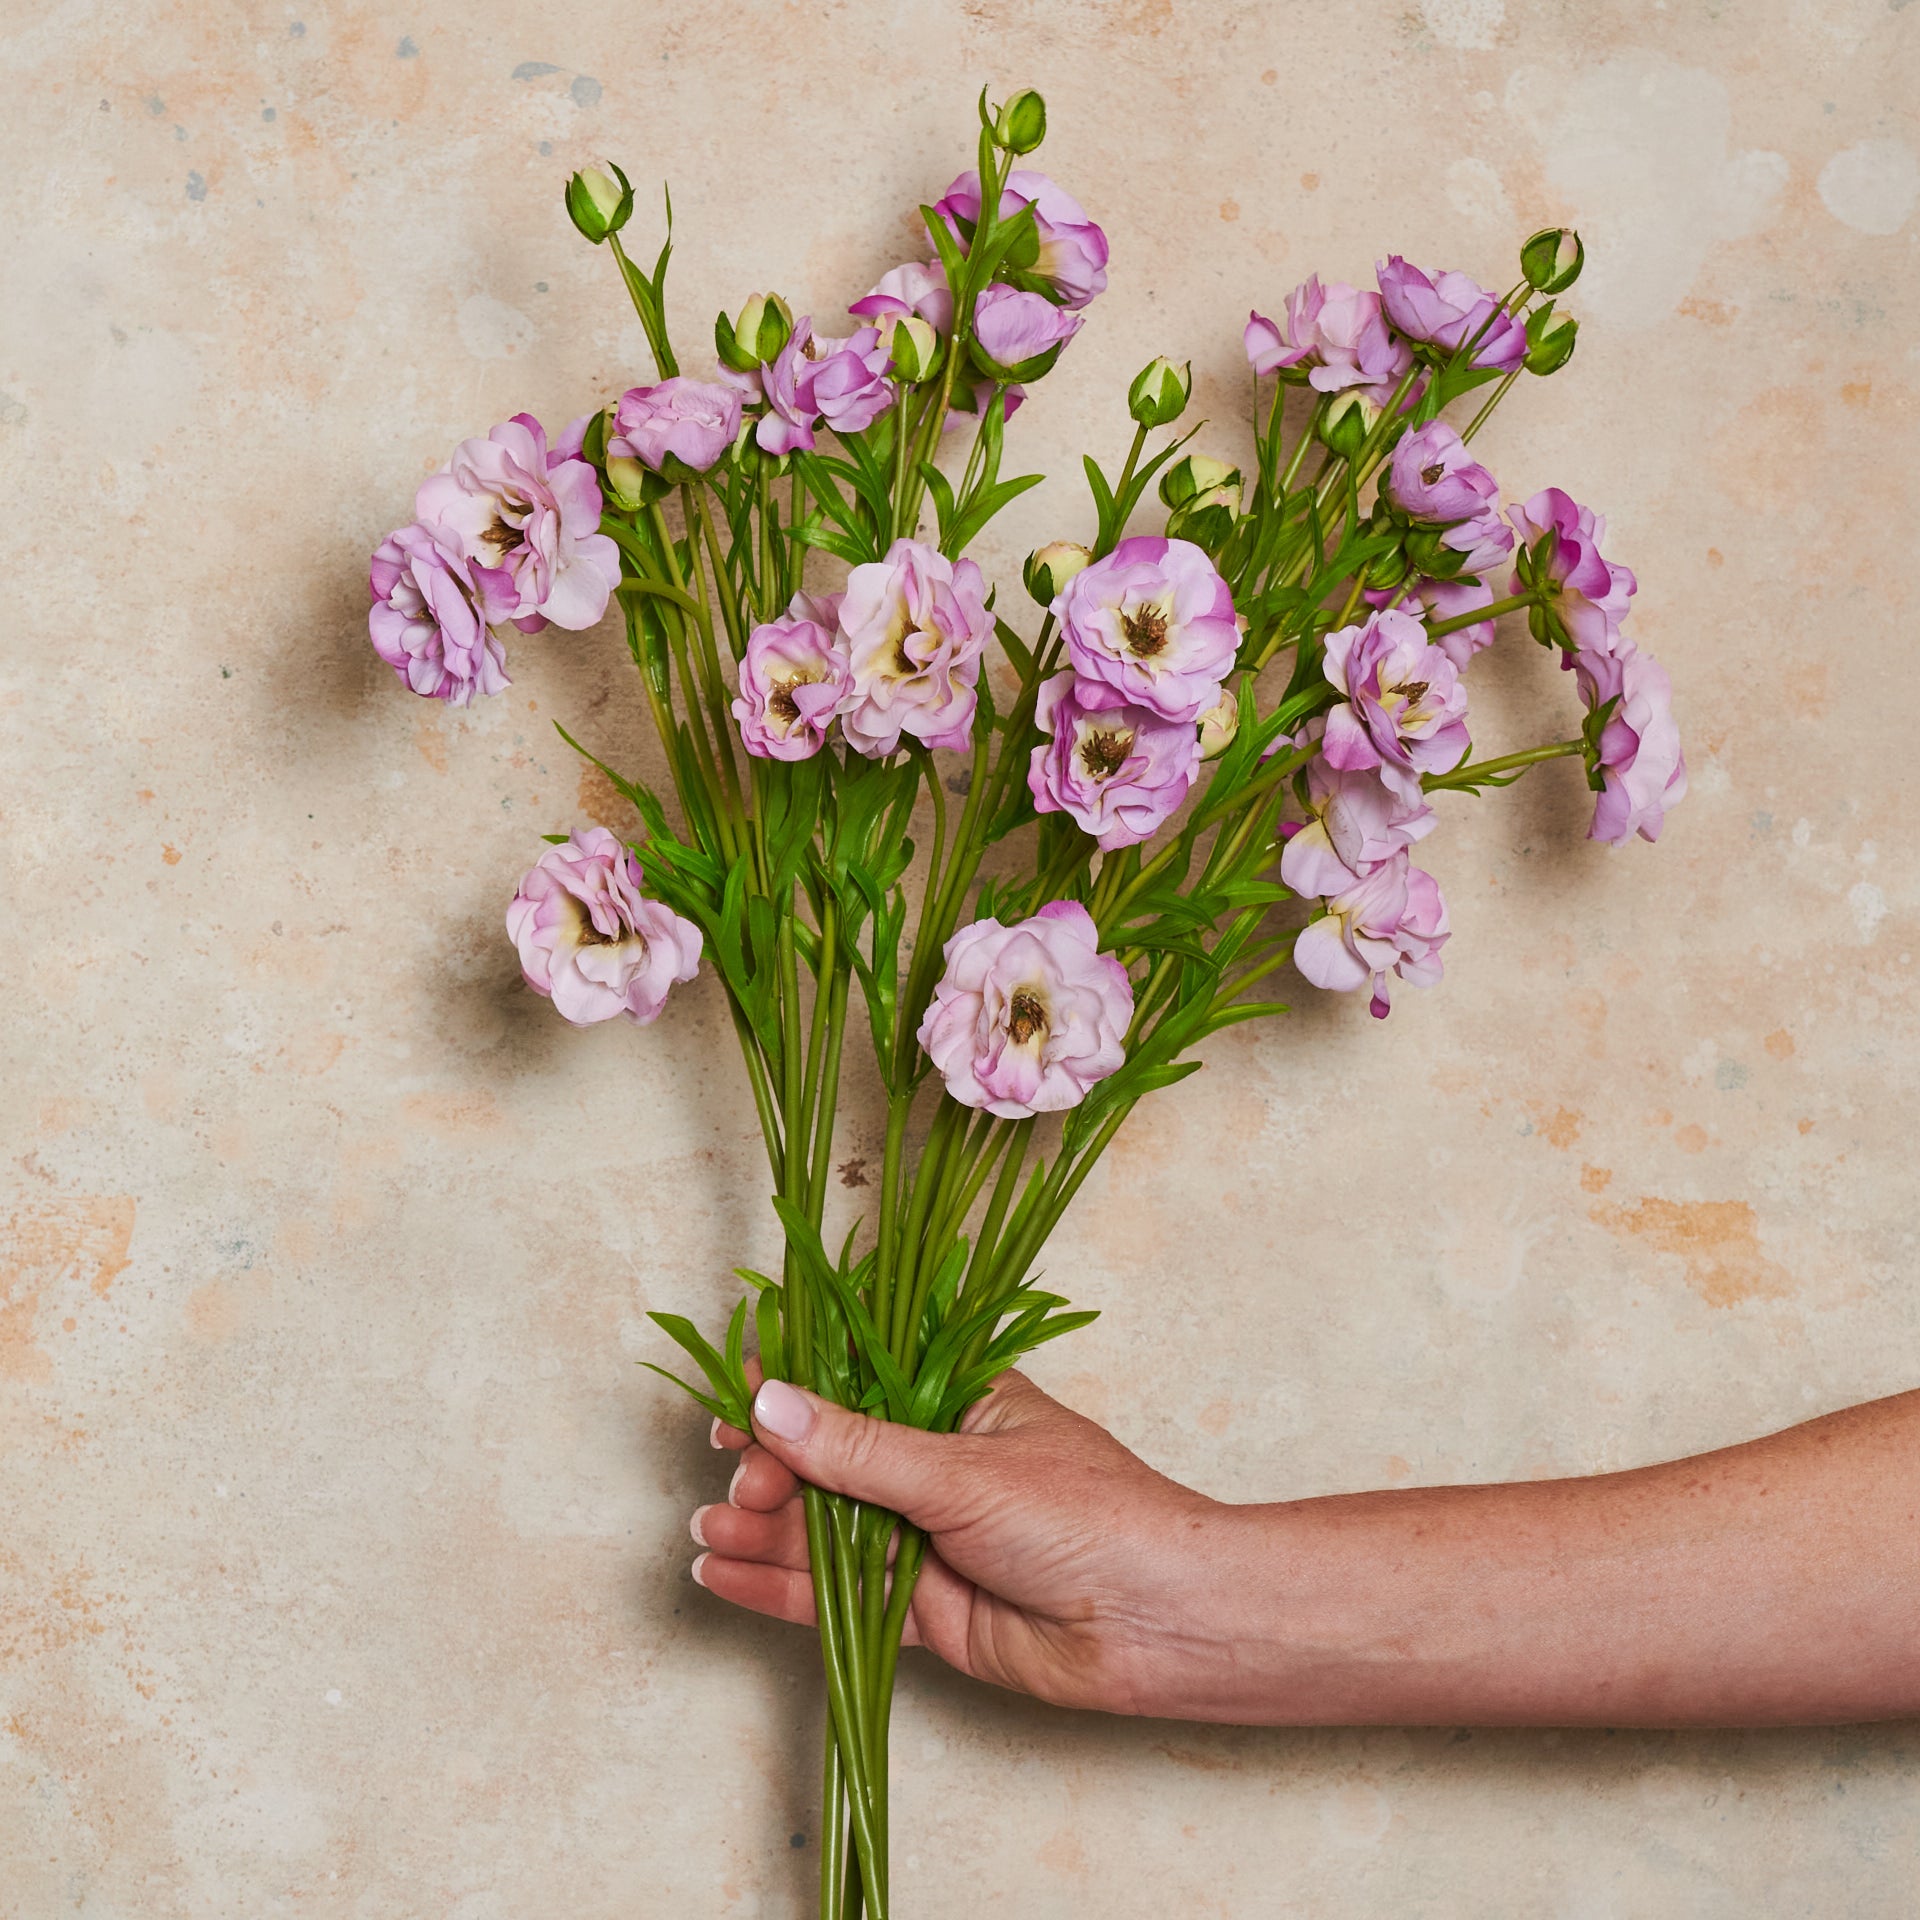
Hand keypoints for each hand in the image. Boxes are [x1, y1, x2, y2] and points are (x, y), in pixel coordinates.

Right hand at [691, 1362, 1227, 1715]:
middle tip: (738, 1488)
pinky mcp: (920, 1607)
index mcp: (955, 1399)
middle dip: (770, 1472)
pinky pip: (835, 1594)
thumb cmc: (1087, 1516)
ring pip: (823, 1528)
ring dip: (761, 1531)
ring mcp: (925, 1536)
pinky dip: (778, 1587)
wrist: (1158, 1623)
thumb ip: (860, 1450)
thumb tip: (773, 1405)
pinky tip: (724, 1577)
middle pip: (826, 1460)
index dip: (789, 1392)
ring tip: (708, 1536)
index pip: (852, 1382)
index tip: (734, 1404)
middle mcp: (934, 1463)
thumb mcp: (963, 1470)